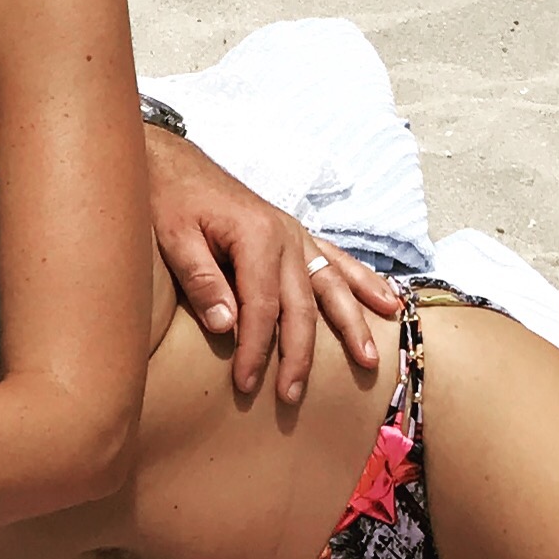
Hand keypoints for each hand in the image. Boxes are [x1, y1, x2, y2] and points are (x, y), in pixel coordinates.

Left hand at [141, 124, 402, 404]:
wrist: (175, 163)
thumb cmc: (170, 200)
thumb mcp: (174, 237)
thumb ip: (201, 280)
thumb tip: (227, 326)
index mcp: (257, 237)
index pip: (262, 308)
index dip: (256, 350)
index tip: (245, 384)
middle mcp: (287, 236)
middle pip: (302, 306)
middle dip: (300, 355)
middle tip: (292, 395)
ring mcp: (297, 236)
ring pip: (332, 287)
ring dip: (352, 325)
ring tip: (370, 360)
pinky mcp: (297, 236)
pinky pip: (337, 263)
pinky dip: (363, 284)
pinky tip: (388, 303)